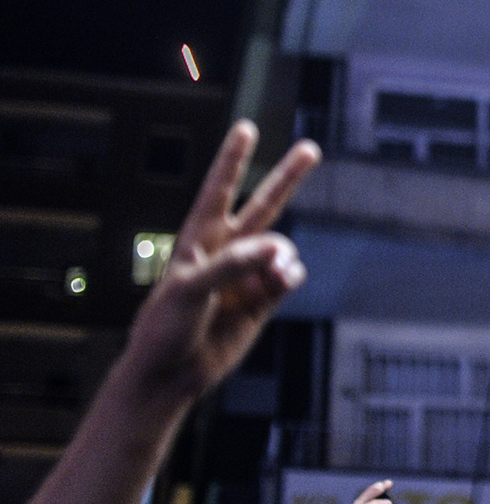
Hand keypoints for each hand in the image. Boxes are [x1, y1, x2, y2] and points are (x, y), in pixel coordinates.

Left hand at [119, 122, 319, 404]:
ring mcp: (247, 275)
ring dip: (281, 258)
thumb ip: (234, 263)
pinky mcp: (263, 299)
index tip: (246, 129)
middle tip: (311, 148)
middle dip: (287, 177)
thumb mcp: (189, 289)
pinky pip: (289, 276)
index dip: (233, 160)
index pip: (218, 190)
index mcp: (198, 239)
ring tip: (271, 276)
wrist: (171, 374)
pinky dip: (288, 278)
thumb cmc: (165, 328)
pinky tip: (277, 286)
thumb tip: (279, 250)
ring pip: (281, 248)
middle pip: (264, 204)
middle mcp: (227, 251)